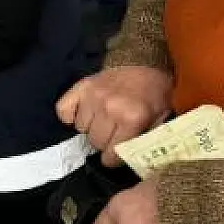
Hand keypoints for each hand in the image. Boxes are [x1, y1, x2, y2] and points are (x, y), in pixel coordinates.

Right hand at [56, 65, 172, 166]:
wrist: (143, 62)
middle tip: (110, 136)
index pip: (111, 153)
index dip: (112, 159)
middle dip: (102, 143)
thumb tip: (130, 160)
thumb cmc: (154, 93)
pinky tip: (83, 114)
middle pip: (94, 141)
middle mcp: (110, 109)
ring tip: (100, 122)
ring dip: (89, 128)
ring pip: (80, 128)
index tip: (113, 158)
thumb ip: (145, 140)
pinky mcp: (81, 87)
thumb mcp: (160, 119)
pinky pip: (63, 110)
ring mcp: (93, 97)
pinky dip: (70, 116)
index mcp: (132, 118)